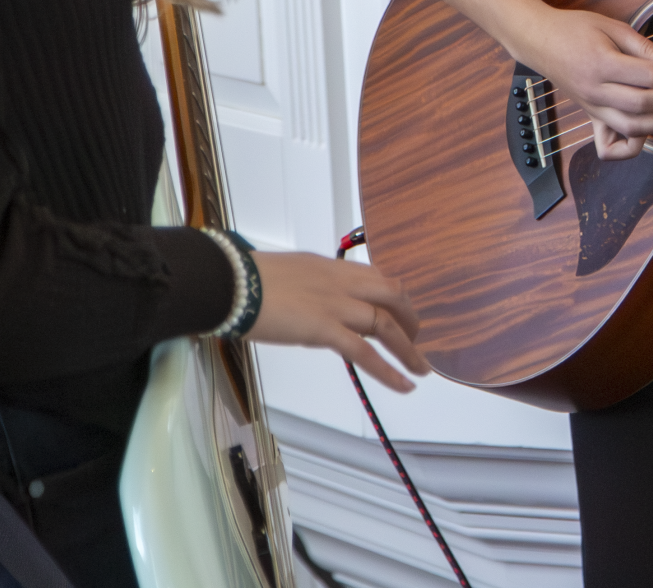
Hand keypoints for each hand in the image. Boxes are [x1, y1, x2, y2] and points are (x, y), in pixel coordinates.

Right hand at [247, 251, 430, 392]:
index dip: (393, 296)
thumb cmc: (247, 280)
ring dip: (408, 349)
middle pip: (392, 296)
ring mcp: (336, 305)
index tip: (401, 310)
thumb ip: (310, 286)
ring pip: (386, 325)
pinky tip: (404, 384)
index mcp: (332, 267)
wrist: (231, 283)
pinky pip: (365, 353)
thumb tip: (313, 304)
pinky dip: (389, 370)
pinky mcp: (326, 329)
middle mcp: (342, 282)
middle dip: (409, 318)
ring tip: (421, 369)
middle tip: (415, 338)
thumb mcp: (290, 274)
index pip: (376, 277)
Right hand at [513, 5, 652, 160]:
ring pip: (633, 129)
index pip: (648, 78)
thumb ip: (646, 47)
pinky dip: (631, 147)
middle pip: (644, 106)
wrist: (540, 41)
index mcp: (601, 64)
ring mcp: (592, 109)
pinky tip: (648, 131)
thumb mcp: (612, 27)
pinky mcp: (592, 117)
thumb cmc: (575, 30)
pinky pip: (609, 147)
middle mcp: (595, 92)